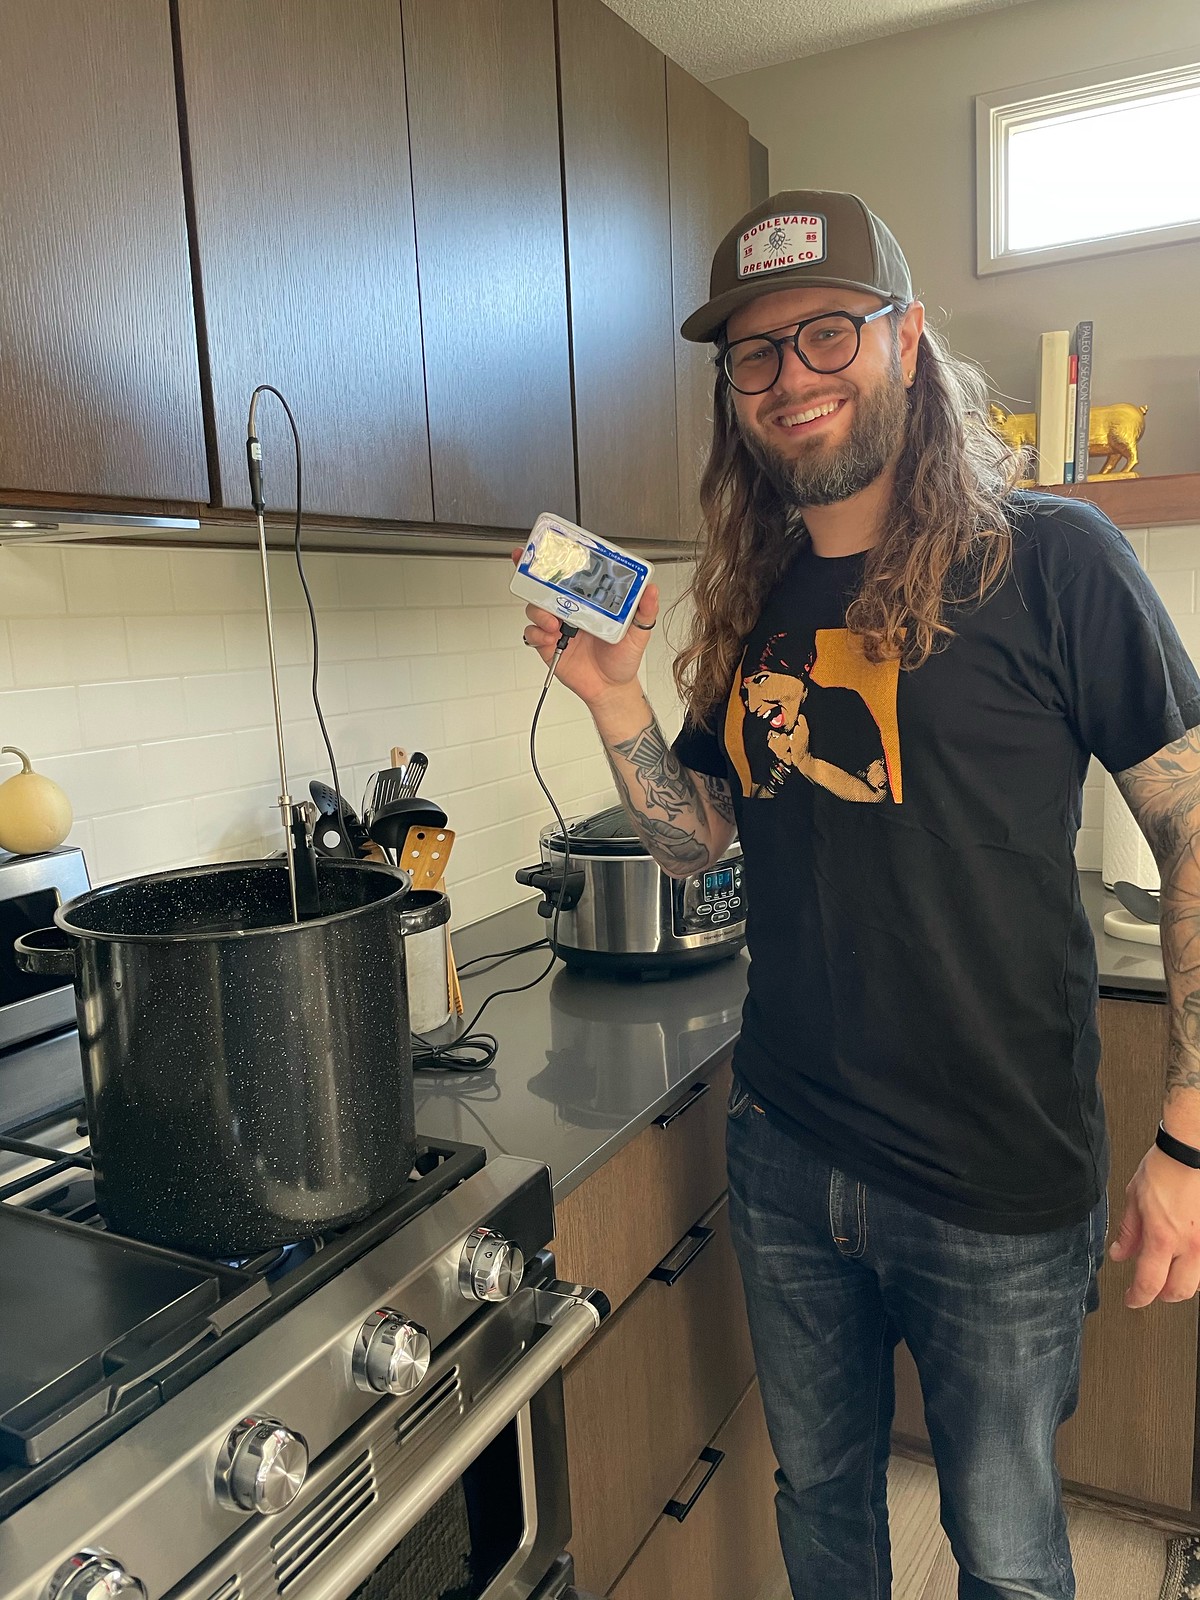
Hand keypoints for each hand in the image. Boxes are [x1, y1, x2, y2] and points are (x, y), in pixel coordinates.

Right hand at [512, 548, 658, 711]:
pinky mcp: (547, 644)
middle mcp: (571, 609)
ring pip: (535, 607)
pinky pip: (532, 633)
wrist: (610, 688)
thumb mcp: (639, 632)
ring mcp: (557, 626)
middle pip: (546, 586)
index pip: (573, 575)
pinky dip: (537, 633)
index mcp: (590, 601)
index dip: (560, 560)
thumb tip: (651, 590)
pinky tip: (551, 637)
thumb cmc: (622, 659)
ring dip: (539, 611)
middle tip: (537, 574)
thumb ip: (645, 611)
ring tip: (554, 622)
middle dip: (534, 574)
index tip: (552, 548)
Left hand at [1109, 1144, 1199, 1306]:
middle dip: (1161, 1296)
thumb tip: (1120, 1254)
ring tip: (1167, 1274)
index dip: (1138, 1297)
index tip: (1131, 1299)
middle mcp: (1189, 1244)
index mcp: (1163, 1237)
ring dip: (1181, 1283)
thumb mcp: (1134, 1200)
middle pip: (1179, 1291)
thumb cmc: (1164, 1168)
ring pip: (1198, 1282)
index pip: (1150, 1283)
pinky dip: (1195, 1269)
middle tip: (1149, 1290)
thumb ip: (1129, 1233)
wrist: (1189, 1153)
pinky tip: (1185, 1260)